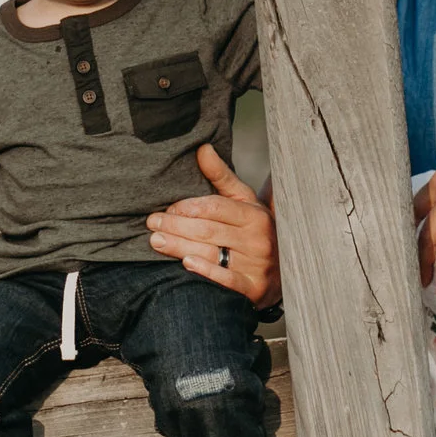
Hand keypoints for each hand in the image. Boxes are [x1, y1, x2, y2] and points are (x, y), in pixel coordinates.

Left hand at [148, 144, 280, 308]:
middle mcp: (256, 239)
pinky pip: (228, 280)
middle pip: (209, 230)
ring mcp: (255, 265)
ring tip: (156, 241)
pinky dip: (207, 272)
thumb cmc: (255, 230)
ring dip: (180, 247)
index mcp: (253, 215)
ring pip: (212, 253)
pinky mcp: (253, 288)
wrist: (284, 270)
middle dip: (176, 226)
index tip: (167, 208)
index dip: (188, 207)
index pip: (216, 208)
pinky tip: (187, 264)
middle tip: (152, 223)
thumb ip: (221, 177)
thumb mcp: (244, 201)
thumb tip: (202, 148)